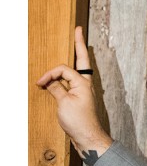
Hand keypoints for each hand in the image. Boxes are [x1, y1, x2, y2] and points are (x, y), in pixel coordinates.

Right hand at [35, 26, 112, 154]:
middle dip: (79, 44)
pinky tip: (65, 73)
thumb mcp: (64, 103)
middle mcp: (85, 83)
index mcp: (83, 82)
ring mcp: (83, 89)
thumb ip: (57, 89)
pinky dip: (66, 76)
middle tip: (78, 30)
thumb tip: (50, 81)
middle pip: (81, 59)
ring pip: (77, 69)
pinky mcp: (79, 97)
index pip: (64, 69)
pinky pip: (72, 81)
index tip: (40, 82)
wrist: (87, 135)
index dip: (50, 73)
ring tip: (77, 41)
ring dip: (75, 57)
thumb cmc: (78, 120)